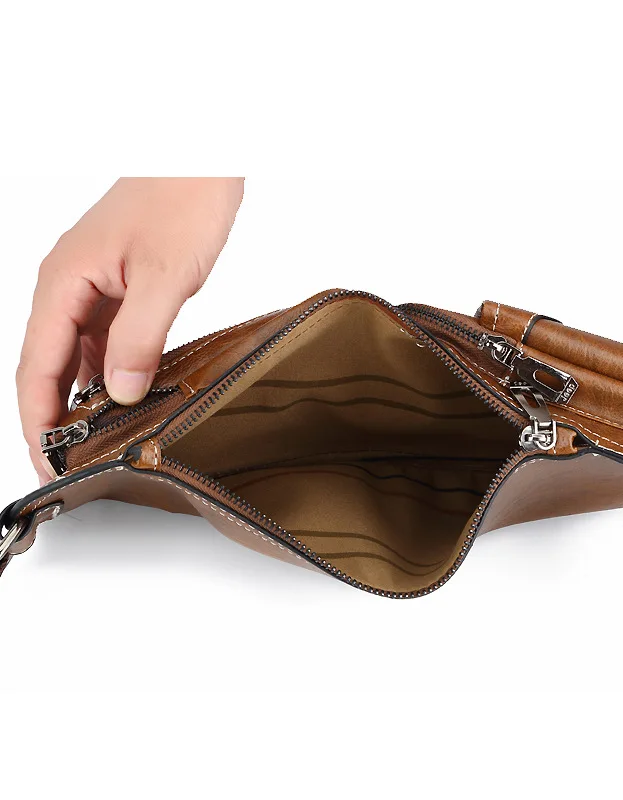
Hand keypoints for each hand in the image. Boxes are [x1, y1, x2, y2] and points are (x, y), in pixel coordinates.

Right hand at [17, 177, 243, 483]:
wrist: (202, 158)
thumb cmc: (182, 199)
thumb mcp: (165, 277)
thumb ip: (139, 338)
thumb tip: (121, 393)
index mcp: (63, 281)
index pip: (36, 367)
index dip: (38, 420)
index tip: (49, 463)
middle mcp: (68, 286)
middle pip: (48, 364)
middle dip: (55, 416)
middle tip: (72, 464)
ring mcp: (92, 285)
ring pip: (76, 353)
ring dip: (83, 396)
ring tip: (98, 440)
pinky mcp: (118, 286)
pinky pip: (103, 338)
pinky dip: (110, 370)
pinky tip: (126, 394)